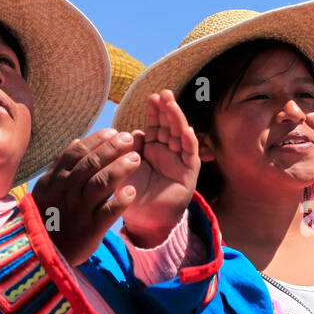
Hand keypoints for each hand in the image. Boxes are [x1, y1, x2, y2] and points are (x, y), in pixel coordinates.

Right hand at [31, 128, 142, 265]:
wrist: (42, 253)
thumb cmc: (49, 216)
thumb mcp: (48, 188)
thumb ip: (63, 165)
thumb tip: (77, 140)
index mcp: (56, 180)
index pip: (77, 153)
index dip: (96, 141)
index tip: (114, 132)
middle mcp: (67, 192)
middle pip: (90, 165)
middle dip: (111, 149)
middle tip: (129, 139)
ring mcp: (79, 210)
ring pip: (99, 185)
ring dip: (119, 169)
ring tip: (136, 159)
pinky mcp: (90, 229)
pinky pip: (107, 213)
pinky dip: (120, 202)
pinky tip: (132, 191)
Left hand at [121, 90, 199, 247]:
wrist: (142, 221)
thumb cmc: (131, 196)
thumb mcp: (123, 168)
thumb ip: (125, 150)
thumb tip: (129, 132)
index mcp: (150, 150)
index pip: (154, 126)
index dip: (154, 113)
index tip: (151, 97)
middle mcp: (166, 153)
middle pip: (168, 127)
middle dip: (167, 110)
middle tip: (164, 93)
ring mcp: (178, 161)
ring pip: (180, 135)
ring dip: (177, 119)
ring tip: (172, 104)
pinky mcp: (188, 173)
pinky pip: (190, 154)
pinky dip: (189, 141)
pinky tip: (186, 129)